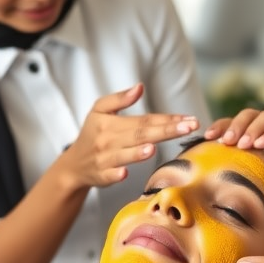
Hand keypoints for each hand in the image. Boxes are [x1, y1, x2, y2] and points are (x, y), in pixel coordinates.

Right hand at [58, 84, 199, 188]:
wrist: (74, 165)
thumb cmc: (92, 134)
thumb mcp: (99, 110)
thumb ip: (119, 99)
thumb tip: (140, 87)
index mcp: (112, 123)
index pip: (145, 120)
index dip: (167, 119)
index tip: (189, 119)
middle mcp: (109, 140)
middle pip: (141, 134)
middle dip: (165, 131)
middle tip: (188, 128)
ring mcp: (105, 159)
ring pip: (124, 155)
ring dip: (137, 153)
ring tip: (153, 148)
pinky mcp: (101, 175)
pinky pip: (108, 176)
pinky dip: (115, 175)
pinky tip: (124, 173)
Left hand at [206, 108, 263, 198]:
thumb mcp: (262, 179)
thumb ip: (242, 171)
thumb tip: (206, 176)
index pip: (240, 122)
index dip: (223, 125)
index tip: (208, 137)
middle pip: (254, 114)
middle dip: (238, 126)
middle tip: (226, 142)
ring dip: (256, 128)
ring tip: (244, 144)